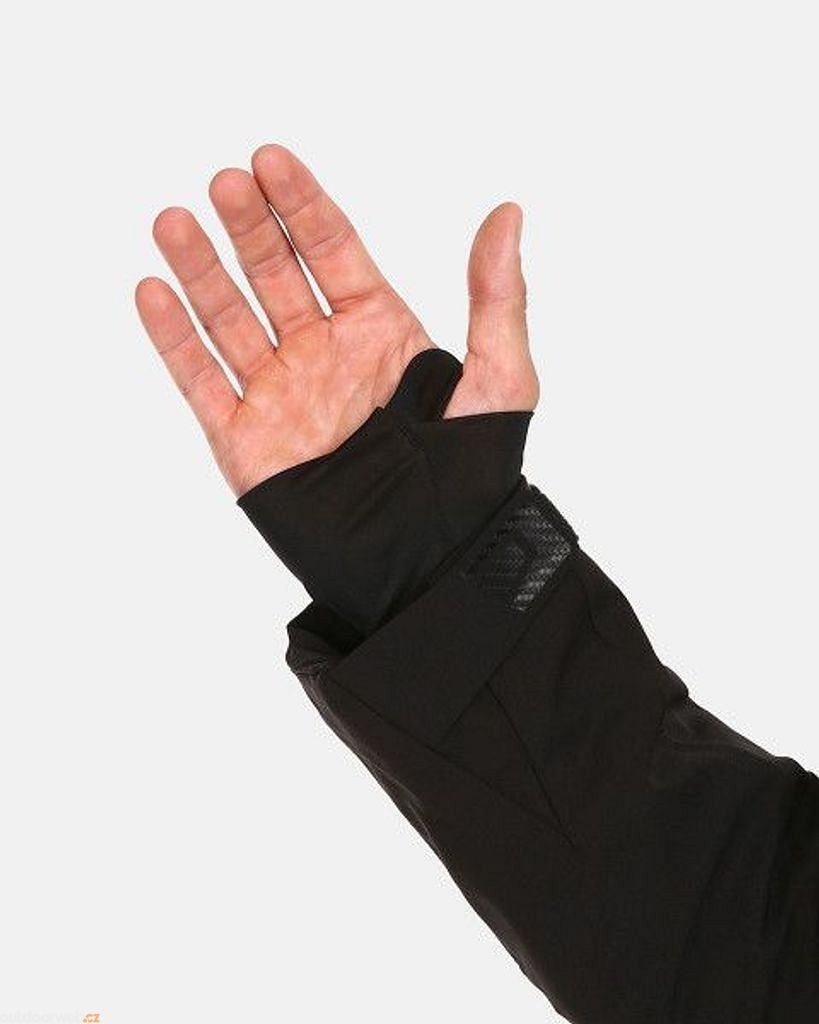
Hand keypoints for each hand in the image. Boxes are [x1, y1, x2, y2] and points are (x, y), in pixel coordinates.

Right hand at [135, 144, 538, 497]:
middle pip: (275, 274)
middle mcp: (324, 353)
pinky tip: (152, 291)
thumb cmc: (473, 475)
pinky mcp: (245, 441)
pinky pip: (201, 382)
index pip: (332, 250)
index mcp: (379, 330)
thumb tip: (506, 212)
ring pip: (229, 320)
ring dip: (200, 270)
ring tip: (172, 221)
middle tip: (225, 183)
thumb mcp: (501, 380)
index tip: (271, 160)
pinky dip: (174, 340)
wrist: (428, 562)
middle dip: (249, 228)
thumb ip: (497, 298)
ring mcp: (281, 394)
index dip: (301, 205)